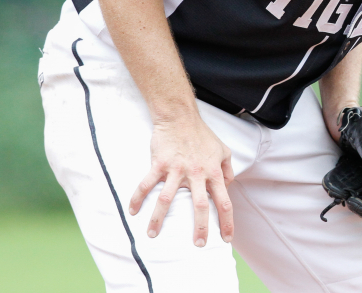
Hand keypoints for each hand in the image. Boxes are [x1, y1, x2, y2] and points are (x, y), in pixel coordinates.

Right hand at [128, 114, 234, 245]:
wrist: (181, 117)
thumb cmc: (203, 135)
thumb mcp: (223, 150)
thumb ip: (227, 169)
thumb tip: (228, 186)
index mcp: (214, 172)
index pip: (224, 201)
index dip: (227, 221)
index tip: (226, 239)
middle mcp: (197, 173)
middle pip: (200, 205)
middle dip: (200, 228)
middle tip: (198, 244)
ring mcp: (177, 169)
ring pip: (167, 199)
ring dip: (158, 219)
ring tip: (152, 235)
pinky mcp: (159, 164)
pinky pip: (146, 184)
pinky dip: (137, 198)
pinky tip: (133, 211)